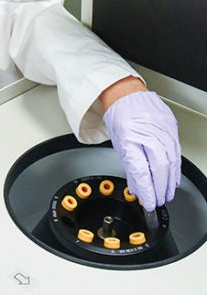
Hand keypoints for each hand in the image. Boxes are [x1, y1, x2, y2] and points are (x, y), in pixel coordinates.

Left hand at [103, 91, 180, 210]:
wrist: (126, 94)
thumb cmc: (120, 116)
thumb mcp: (118, 142)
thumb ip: (130, 165)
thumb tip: (137, 187)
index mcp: (128, 136)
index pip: (140, 169)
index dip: (146, 189)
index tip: (148, 202)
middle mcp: (147, 131)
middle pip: (159, 166)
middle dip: (160, 188)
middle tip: (158, 200)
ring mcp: (161, 128)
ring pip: (171, 160)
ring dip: (169, 181)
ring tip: (166, 193)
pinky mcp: (171, 126)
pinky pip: (176, 151)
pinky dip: (175, 168)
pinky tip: (173, 177)